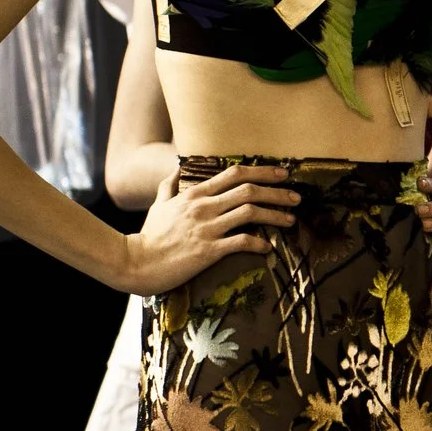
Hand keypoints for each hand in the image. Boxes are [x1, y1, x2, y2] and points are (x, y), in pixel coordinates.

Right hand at [120, 163, 298, 294]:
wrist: (134, 262)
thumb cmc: (149, 236)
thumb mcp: (158, 205)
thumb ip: (169, 185)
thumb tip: (176, 168)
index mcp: (195, 194)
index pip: (234, 174)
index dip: (262, 172)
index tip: (283, 174)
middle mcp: (203, 207)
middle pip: (249, 191)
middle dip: (277, 192)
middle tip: (297, 197)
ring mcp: (207, 228)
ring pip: (250, 213)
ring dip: (276, 215)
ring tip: (291, 221)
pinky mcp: (208, 250)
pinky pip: (241, 242)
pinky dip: (259, 243)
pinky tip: (268, 247)